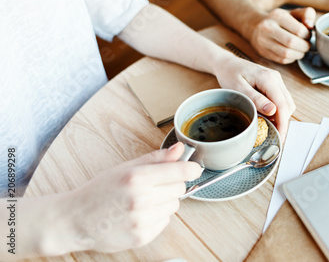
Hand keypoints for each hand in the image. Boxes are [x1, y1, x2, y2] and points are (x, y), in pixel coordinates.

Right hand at [65, 143, 201, 252]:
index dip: (191, 169)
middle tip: (154, 185)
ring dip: (165, 202)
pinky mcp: (142, 237)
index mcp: (136, 178)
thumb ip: (156, 158)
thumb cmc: (99, 191)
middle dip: (171, 185)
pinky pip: (165, 222)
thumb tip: (179, 150)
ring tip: (143, 201)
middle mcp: (140, 199)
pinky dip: (157, 217)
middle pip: (179, 189)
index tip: (194, 168)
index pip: (179, 172)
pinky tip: (139, 214)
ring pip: (174, 206)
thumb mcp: (125, 168)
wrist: (75, 220)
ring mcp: (141, 220)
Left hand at [213, 57, 295, 137]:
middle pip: (288, 105)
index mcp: (268, 78)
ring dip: (280, 117)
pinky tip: (267, 116)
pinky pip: (282, 100)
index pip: (282, 105)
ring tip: (268, 126)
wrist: (228, 64)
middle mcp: (276, 78)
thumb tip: (273, 111)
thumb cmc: (230, 74)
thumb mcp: (239, 88)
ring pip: (287, 103)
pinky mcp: (275, 84)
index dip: (282, 124)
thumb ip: (256, 99)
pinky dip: (277, 111)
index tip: (279, 137)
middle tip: (272, 135)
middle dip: (282, 122)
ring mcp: (277, 80)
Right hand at [248, 7, 315, 63]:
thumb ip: (307, 14)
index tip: (308, 35)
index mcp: (278, 16)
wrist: (256, 27)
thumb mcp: (293, 13)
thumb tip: (311, 25)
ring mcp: (264, 41)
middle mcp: (268, 28)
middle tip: (307, 45)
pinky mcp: (264, 52)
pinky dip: (291, 59)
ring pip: (286, 53)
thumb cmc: (280, 21)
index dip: (308, 35)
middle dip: (304, 46)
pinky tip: (293, 53)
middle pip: (291, 42)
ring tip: (301, 50)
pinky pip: (282, 60)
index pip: (299, 30)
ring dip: (299, 54)